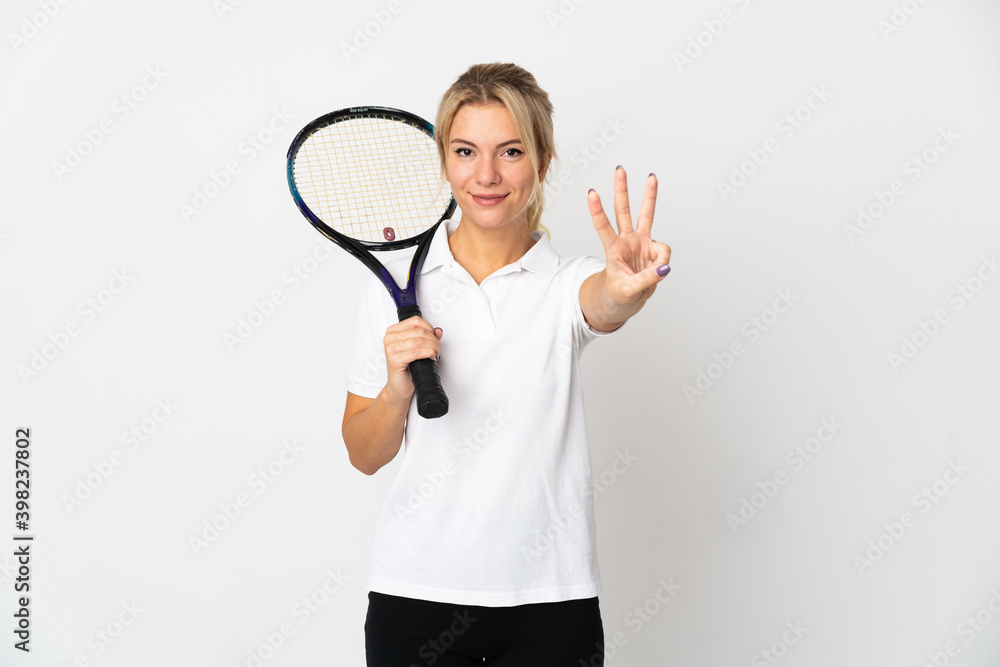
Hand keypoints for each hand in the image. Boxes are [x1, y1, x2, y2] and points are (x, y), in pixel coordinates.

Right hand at [382, 317, 441, 402]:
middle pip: (419, 331)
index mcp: (393, 332)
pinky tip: (431, 357)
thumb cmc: (407, 369)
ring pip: (420, 341)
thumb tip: (438, 330)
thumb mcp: (418, 349)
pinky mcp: (395, 359)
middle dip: (433, 340)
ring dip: (433, 347)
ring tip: (435, 354)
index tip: (435, 337)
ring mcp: (391, 348)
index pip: (415, 321)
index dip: (429, 328)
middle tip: (437, 349)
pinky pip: (417, 352)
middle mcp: (390, 338)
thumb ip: (428, 337)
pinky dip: (428, 353)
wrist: (400, 387)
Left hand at [587, 167, 670, 310]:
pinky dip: (663, 264)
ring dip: (649, 195)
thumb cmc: (620, 292)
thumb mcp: (628, 290)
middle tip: (619, 170)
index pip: (603, 227)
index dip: (597, 210)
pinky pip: (664, 252)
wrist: (628, 299)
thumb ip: (645, 279)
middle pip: (623, 211)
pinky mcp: (654, 248)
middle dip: (621, 190)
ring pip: (646, 215)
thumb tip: (663, 268)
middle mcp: (626, 240)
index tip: (591, 193)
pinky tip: (657, 272)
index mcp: (612, 249)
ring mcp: (641, 242)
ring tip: (652, 176)